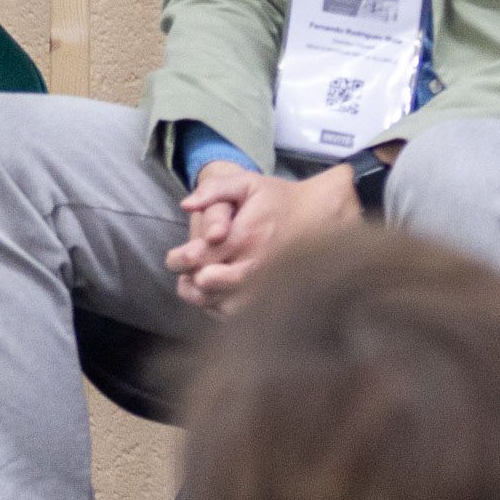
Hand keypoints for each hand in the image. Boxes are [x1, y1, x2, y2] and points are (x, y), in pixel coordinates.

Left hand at [167, 160, 360, 313]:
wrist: (324, 219)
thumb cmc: (281, 200)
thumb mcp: (248, 183)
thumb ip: (213, 189)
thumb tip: (185, 205)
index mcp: (243, 238)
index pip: (196, 259)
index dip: (178, 261)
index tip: (175, 257)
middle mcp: (253, 268)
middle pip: (205, 286)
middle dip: (187, 281)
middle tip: (183, 275)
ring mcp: (264, 289)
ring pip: (220, 306)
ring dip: (202, 298)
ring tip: (197, 285)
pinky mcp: (273, 301)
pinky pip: (240, 316)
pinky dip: (223, 309)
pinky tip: (219, 295)